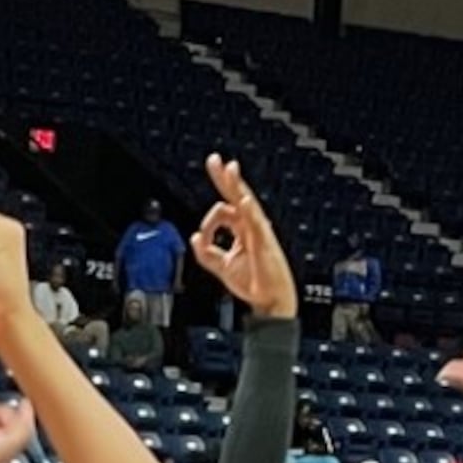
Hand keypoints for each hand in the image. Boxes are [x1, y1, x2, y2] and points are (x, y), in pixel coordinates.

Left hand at [189, 155, 295, 318]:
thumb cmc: (254, 284)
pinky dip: (249, 211)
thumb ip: (206, 253)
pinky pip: (257, 223)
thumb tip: (193, 237)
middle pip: (236, 195)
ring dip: (236, 185)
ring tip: (230, 168)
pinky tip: (242, 201)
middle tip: (215, 160)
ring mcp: (258, 232)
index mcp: (242, 229)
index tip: (200, 236)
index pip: (224, 209)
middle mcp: (251, 226)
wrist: (270, 302)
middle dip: (225, 177)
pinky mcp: (264, 243)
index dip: (207, 220)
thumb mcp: (223, 267)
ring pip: (246, 202)